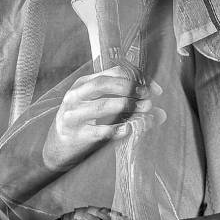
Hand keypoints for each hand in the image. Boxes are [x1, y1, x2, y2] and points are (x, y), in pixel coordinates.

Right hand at [42, 65, 164, 170]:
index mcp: (84, 83)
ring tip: (145, 111)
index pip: (112, 72)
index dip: (136, 78)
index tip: (154, 89)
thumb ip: (125, 103)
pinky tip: (130, 129)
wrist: (58, 147)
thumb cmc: (84, 122)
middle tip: (148, 98)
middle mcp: (76, 96)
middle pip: (103, 84)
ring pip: (102, 106)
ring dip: (127, 107)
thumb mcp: (98, 105)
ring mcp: (74, 116)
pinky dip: (117, 130)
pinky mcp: (77, 136)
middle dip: (129, 89)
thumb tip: (161, 113)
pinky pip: (99, 131)